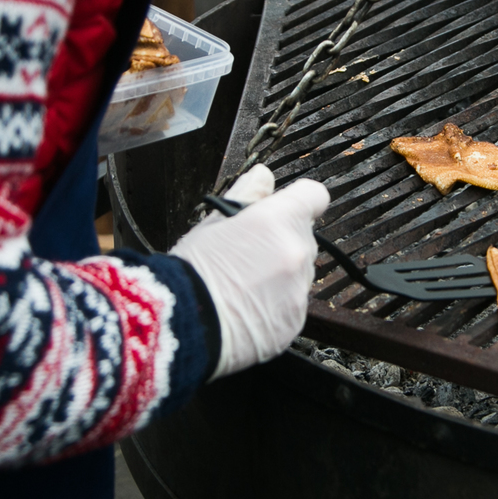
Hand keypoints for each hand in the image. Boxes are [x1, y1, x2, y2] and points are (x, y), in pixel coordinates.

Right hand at [171, 165, 329, 378]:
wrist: (183, 323)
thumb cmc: (192, 270)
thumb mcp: (214, 221)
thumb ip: (247, 194)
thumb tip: (263, 175)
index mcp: (279, 220)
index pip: (314, 196)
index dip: (299, 200)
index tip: (285, 210)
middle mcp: (296, 252)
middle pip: (303, 236)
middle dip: (282, 241)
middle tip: (248, 254)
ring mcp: (299, 289)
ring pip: (299, 273)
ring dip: (281, 274)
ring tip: (243, 285)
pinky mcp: (295, 320)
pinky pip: (292, 304)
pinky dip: (276, 305)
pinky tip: (247, 307)